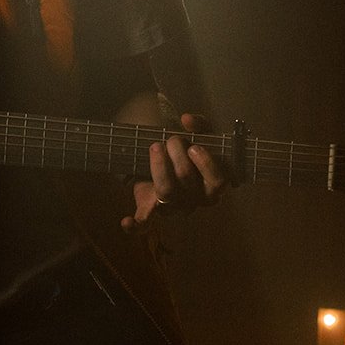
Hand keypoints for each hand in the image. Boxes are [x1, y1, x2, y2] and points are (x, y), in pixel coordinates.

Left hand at [121, 113, 229, 231]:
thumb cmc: (189, 147)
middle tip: (171, 139)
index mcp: (213, 185)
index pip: (218, 183)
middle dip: (177, 154)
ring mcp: (173, 206)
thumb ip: (199, 124)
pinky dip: (136, 225)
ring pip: (166, 193)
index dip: (206, 164)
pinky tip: (126, 222)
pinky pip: (145, 223)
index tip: (194, 147)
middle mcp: (195, 200)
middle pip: (187, 181)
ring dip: (159, 166)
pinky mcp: (151, 208)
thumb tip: (187, 120)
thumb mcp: (200, 133)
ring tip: (155, 146)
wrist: (167, 158)